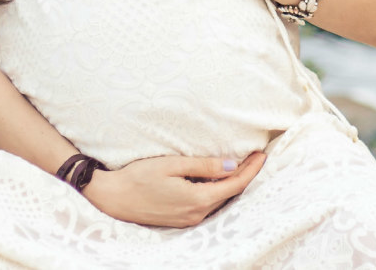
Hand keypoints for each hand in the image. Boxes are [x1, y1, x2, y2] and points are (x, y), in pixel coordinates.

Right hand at [82, 151, 266, 227]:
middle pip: (230, 194)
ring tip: (240, 165)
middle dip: (244, 175)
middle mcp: (197, 214)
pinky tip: (216, 179)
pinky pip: (206, 205)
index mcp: (198, 200)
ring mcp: (189, 220)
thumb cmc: (138, 177)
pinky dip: (216, 191)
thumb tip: (231, 166)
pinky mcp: (181, 220)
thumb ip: (203, 166)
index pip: (235, 185)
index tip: (262, 155)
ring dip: (230, 184)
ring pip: (219, 200)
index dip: (251, 170)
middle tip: (254, 156)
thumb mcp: (172, 165)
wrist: (113, 198)